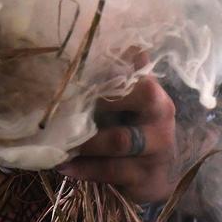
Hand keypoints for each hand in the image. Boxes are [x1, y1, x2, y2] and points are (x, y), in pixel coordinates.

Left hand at [57, 74, 177, 202]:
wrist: (158, 175)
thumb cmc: (135, 130)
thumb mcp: (128, 103)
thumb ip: (116, 78)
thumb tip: (103, 43)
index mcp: (155, 95)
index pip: (136, 76)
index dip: (108, 74)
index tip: (78, 77)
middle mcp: (161, 119)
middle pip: (136, 100)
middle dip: (98, 101)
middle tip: (65, 105)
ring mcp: (157, 150)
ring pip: (119, 139)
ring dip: (85, 140)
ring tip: (59, 141)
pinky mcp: (146, 178)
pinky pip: (111, 170)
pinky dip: (84, 168)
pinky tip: (64, 166)